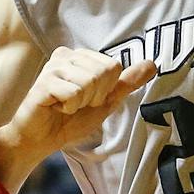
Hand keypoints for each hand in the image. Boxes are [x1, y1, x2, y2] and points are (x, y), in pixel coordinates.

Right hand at [8, 47, 155, 156]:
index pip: (113, 66)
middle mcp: (66, 55)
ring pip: (90, 82)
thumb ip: (126, 83)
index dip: (106, 91)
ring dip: (81, 103)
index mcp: (81, 56)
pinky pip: (75, 93)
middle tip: (75, 104)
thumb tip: (152, 64)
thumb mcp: (105, 102)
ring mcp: (53, 66)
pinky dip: (69, 107)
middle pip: (104, 72)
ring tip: (65, 106)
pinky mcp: (44, 81)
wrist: (41, 138)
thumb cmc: (70, 120)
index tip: (87, 99)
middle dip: (94, 96)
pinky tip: (56, 108)